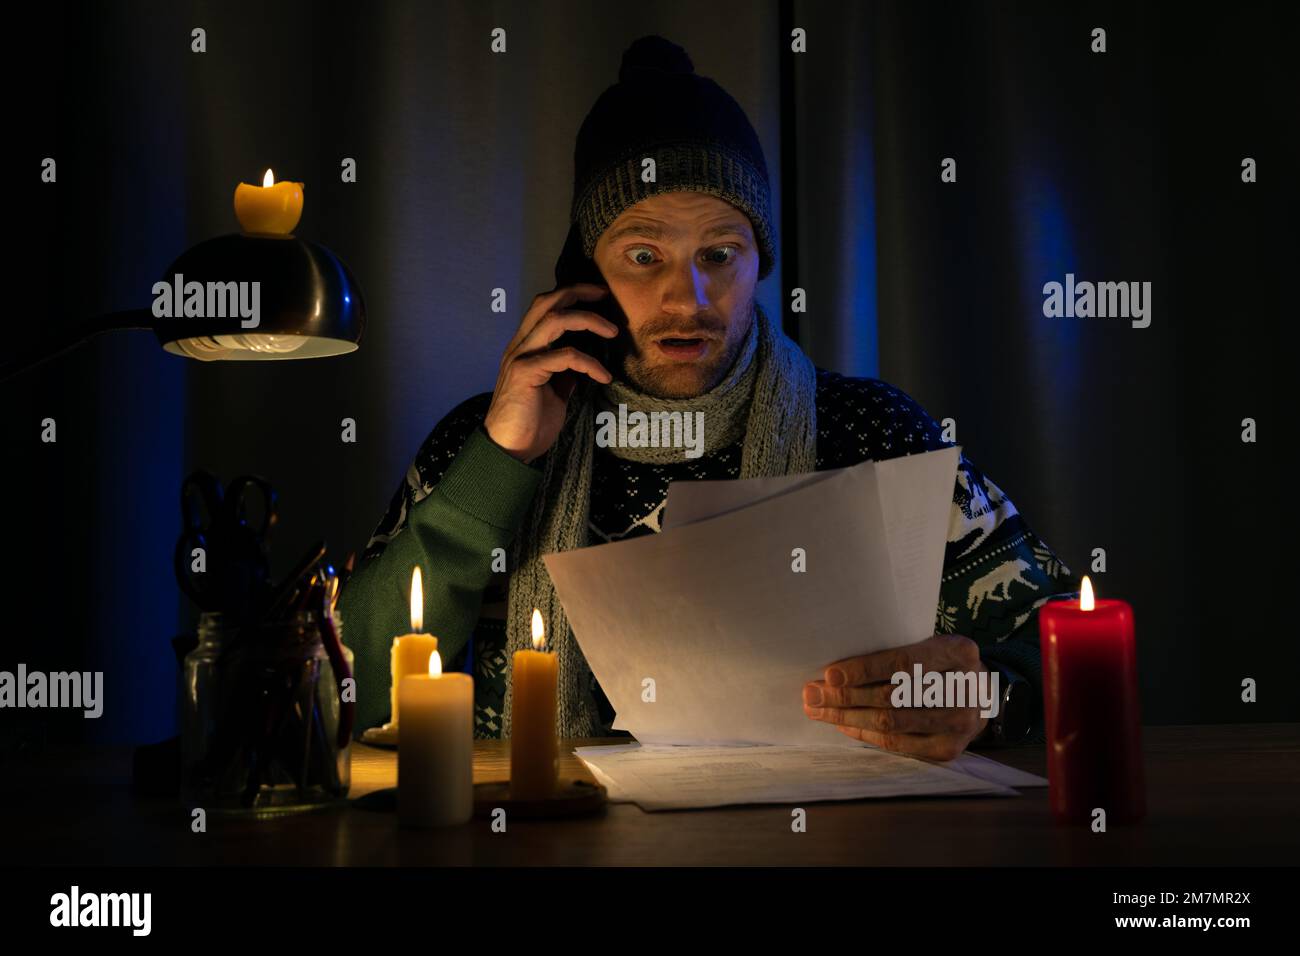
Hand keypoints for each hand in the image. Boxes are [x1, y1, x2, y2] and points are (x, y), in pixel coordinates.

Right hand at [483, 283, 618, 463]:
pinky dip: (589, 363)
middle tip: (606, 295)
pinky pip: (563, 357)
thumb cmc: (530, 424)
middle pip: (547, 302)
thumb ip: (563, 374)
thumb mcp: (553, 392)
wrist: (509, 450)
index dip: (571, 295)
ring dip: (588, 321)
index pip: (545, 306)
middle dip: (578, 292)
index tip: (599, 296)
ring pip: (555, 320)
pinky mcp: (525, 374)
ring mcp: (520, 358)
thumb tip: (582, 366)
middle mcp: (519, 346)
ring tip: (612, 332)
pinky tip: (603, 377)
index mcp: (525, 347)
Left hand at [802, 633, 989, 760]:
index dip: (864, 670)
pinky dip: (865, 734)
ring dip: (847, 718)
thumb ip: (894, 650)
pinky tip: (844, 726)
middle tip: (811, 694)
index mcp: (958, 652)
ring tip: (818, 710)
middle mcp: (965, 688)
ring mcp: (961, 723)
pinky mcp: (950, 749)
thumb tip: (834, 668)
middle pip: (893, 696)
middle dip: (845, 697)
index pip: (903, 663)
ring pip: (891, 724)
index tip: (829, 675)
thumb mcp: (928, 645)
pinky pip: (897, 745)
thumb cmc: (940, 664)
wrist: (981, 694)